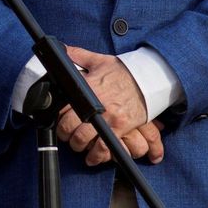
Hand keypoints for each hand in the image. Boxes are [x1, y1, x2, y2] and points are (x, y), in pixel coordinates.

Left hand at [55, 46, 149, 165]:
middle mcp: (95, 105)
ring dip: (78, 146)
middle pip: (69, 126)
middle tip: (66, 136)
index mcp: (87, 88)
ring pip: (83, 139)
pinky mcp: (121, 128)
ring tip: (78, 146)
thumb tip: (62, 49)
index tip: (58, 121)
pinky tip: (92, 158)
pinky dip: (96, 156)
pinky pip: (104, 147)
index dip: (57, 117)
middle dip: (65, 134)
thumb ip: (78, 55)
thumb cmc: (124, 71)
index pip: (62, 107)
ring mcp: (108, 118)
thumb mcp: (99, 60)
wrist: (150, 79)